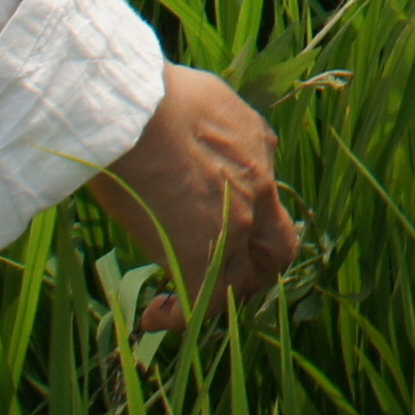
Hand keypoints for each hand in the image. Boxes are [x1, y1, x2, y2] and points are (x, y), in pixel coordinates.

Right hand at [84, 65, 296, 328]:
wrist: (138, 114)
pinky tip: (153, 314)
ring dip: (219, 292)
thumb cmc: (160, 98)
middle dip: (255, 266)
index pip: (271, 198)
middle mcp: (257, 194)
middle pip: (276, 249)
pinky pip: (201, 305)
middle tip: (221, 273)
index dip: (256, 223)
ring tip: (183, 296)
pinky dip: (179, 316)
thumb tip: (222, 137)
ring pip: (244, 281)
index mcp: (259, 155)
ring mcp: (232, 229)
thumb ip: (225, 126)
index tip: (229, 229)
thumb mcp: (213, 101)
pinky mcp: (200, 257)